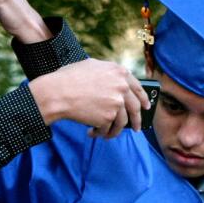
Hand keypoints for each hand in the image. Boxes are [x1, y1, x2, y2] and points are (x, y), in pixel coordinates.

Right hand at [29, 59, 149, 138]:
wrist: (57, 93)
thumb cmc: (68, 79)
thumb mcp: (91, 66)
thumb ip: (108, 73)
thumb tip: (116, 81)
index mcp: (119, 72)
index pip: (137, 88)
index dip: (143, 99)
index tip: (146, 107)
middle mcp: (121, 86)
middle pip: (135, 107)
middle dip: (137, 120)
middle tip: (137, 128)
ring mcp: (116, 102)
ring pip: (122, 122)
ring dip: (115, 131)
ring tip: (107, 135)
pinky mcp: (108, 117)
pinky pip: (108, 129)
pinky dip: (101, 134)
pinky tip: (93, 133)